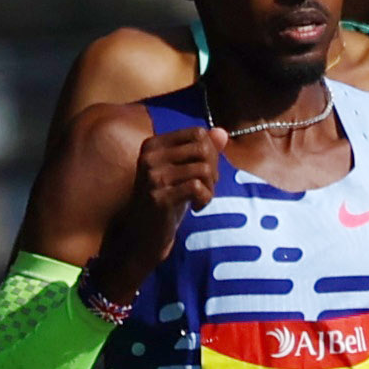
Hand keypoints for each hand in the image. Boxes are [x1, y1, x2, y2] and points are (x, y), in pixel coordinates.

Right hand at [107, 125, 226, 273]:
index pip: (197, 133)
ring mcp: (152, 176)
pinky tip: (197, 207)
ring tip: (201, 199)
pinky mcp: (159, 197)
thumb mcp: (185, 172)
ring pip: (203, 168)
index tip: (204, 172)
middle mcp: (150, 156)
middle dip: (213, 169)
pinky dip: (205, 199)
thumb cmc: (168, 200)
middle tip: (206, 188)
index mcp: (153, 144)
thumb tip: (223, 133)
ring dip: (210, 187)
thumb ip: (203, 151)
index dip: (211, 152)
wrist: (146, 235)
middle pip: (203, 149)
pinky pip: (197, 187)